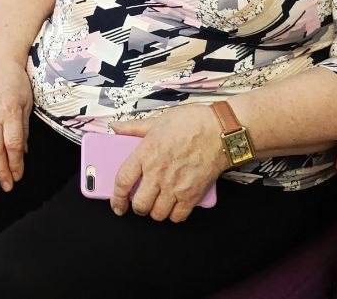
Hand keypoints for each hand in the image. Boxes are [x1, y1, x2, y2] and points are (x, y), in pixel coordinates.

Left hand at [109, 104, 228, 222]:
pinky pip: (178, 216)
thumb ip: (134, 127)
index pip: (122, 181)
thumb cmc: (191, 122)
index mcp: (145, 154)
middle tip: (140, 202)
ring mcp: (175, 186)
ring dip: (155, 211)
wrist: (220, 131)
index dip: (117, 198)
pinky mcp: (192, 195)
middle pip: (140, 204)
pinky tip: (174, 206)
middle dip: (137, 207)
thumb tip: (116, 128)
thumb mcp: (158, 120)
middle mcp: (158, 173)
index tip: (117, 204)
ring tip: (157, 203)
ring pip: (158, 214)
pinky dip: (174, 215)